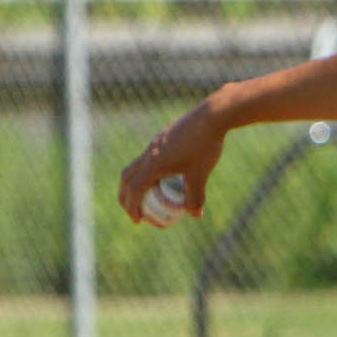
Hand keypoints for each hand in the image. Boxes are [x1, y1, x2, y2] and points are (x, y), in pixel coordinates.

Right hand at [117, 98, 226, 223]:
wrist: (211, 115)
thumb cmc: (205, 145)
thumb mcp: (201, 173)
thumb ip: (196, 196)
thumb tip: (195, 215)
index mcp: (154, 163)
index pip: (134, 189)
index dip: (133, 206)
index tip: (137, 220)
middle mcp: (149, 153)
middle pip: (127, 177)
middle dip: (126, 196)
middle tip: (134, 211)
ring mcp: (155, 144)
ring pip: (136, 165)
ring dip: (135, 182)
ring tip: (146, 196)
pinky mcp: (163, 137)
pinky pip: (148, 157)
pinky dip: (147, 170)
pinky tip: (164, 175)